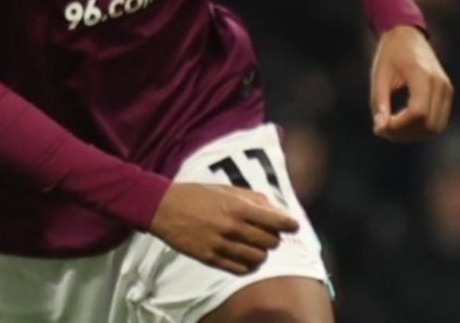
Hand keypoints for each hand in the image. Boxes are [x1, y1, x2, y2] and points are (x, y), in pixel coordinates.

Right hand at [148, 182, 299, 274]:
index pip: (277, 222)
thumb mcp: (230, 190)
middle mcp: (232, 228)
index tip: (293, 226)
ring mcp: (221, 245)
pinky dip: (248, 265)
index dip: (290, 225)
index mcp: (239, 208)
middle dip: (275, 238)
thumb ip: (256, 200)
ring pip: (258, 258)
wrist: (165, 208)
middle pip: (270, 242)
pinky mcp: (210, 258)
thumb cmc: (200, 195)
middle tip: (270, 233)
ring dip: (262, 252)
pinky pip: (239, 269)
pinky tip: (246, 257)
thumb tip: (279, 211)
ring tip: (257, 245)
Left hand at [371, 25, 453, 141]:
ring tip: (393, 127)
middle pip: (428, 124)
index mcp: (422, 75)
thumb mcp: (379, 75)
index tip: (380, 126)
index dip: (399, 126)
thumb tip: (380, 128)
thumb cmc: (390, 54)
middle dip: (405, 134)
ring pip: (436, 127)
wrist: (408, 35)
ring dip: (414, 134)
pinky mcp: (447, 93)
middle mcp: (440, 83)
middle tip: (383, 129)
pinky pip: (438, 121)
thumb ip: (379, 102)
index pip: (417, 113)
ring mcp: (446, 89)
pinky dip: (422, 128)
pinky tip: (404, 122)